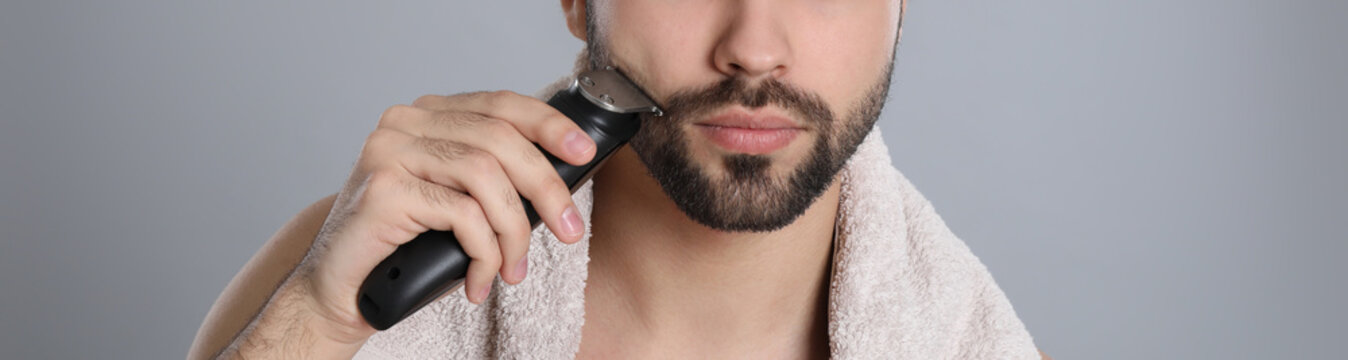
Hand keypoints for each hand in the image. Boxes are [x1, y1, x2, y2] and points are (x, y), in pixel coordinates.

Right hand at [294, 91, 596, 339]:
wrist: (340, 290)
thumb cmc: (407, 247)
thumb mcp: (460, 200)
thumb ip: (496, 176)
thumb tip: (563, 177)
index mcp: (427, 115)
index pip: (501, 104)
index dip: (550, 125)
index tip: (585, 152)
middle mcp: (404, 123)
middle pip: (500, 139)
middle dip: (546, 188)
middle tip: (569, 231)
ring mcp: (389, 151)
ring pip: (485, 176)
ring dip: (513, 231)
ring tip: (512, 270)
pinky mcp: (384, 189)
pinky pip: (462, 214)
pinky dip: (483, 252)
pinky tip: (477, 279)